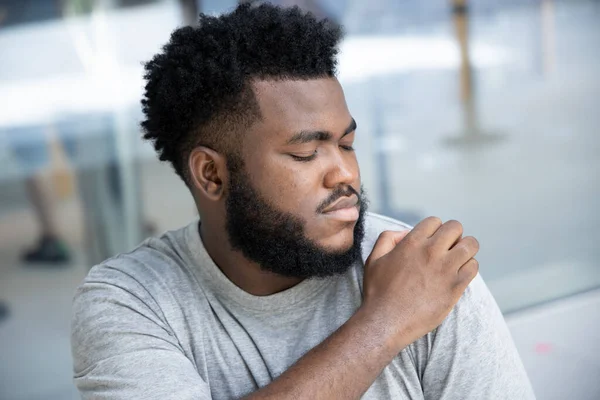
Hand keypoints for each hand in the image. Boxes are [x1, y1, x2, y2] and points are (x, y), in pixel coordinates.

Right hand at [361, 217, 479, 349]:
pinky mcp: (455, 287)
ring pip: (470, 245)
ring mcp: (445, 269)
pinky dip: (469, 267)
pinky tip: (459, 273)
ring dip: (465, 248)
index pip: (435, 221)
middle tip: (447, 247)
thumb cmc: (378, 292)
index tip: (432, 240)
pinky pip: (473, 267)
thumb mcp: (374, 259)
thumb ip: (387, 238)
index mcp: (412, 243)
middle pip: (455, 228)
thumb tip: (406, 233)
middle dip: (453, 235)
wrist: (386, 322)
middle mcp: (431, 252)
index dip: (434, 229)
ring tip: (458, 258)